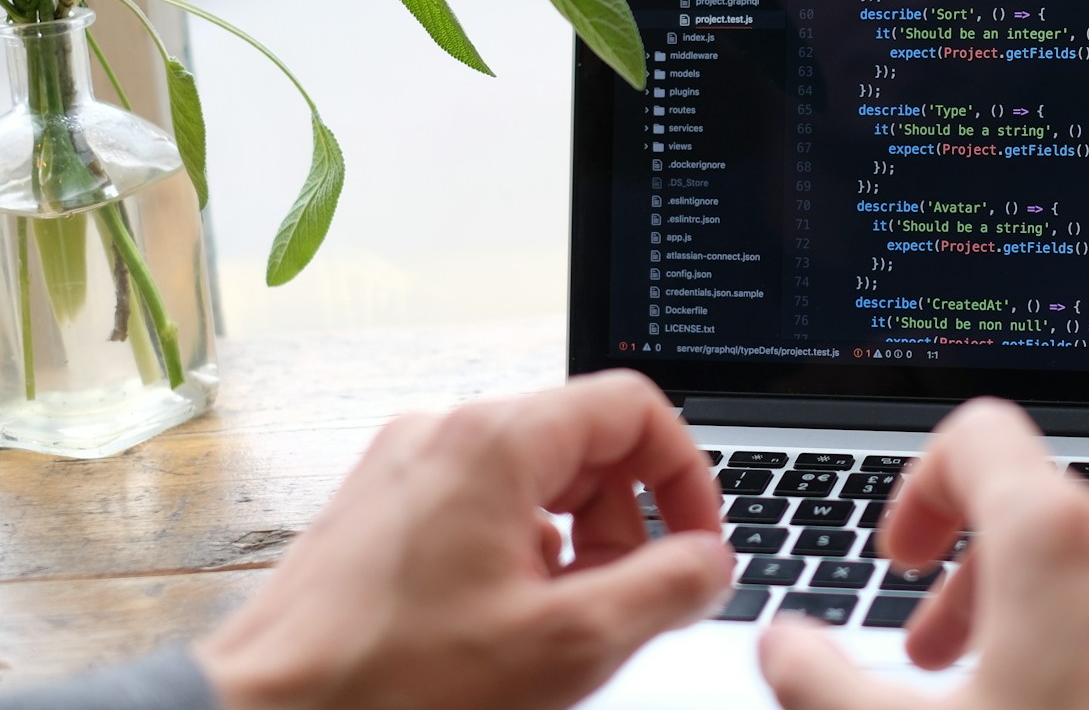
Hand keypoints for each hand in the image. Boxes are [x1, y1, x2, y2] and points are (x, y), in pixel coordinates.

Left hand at [195, 369, 732, 709]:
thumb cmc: (394, 689)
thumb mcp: (569, 644)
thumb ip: (666, 590)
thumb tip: (710, 561)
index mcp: (496, 441)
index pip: (633, 407)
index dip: (685, 476)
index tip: (696, 544)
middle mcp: (445, 432)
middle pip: (583, 442)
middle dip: (624, 524)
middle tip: (623, 603)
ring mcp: (404, 466)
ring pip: (533, 478)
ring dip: (572, 545)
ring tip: (559, 626)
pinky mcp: (378, 507)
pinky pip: (479, 504)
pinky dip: (517, 554)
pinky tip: (503, 627)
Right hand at [759, 399, 1088, 709]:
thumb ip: (819, 682)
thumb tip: (783, 646)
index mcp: (1053, 536)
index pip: (976, 438)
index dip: (922, 493)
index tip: (905, 561)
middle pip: (1045, 506)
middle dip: (983, 576)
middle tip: (946, 661)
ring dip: (1077, 592)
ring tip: (1048, 677)